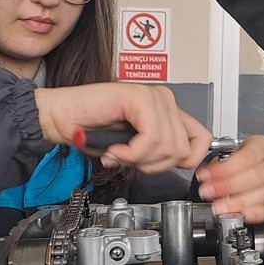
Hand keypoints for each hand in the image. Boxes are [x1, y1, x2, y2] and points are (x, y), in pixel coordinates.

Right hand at [35, 84, 211, 172]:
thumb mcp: (136, 150)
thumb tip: (183, 163)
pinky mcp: (140, 97)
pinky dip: (132, 153)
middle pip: (183, 149)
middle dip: (154, 165)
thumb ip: (160, 153)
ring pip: (168, 146)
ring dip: (140, 160)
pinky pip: (152, 138)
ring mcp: (154, 97)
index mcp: (167, 111)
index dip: (186, 162)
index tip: (160, 167)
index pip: (202, 139)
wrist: (61, 119)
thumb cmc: (92, 133)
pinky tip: (116, 151)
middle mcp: (164, 100)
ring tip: (120, 154)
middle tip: (129, 161)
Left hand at [195, 135, 263, 222]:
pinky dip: (254, 214)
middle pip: (257, 176)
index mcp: (263, 145)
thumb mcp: (231, 152)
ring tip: (219, 207)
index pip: (247, 157)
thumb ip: (220, 162)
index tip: (206, 177)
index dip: (225, 169)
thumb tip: (205, 176)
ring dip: (238, 202)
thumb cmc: (243, 158)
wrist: (257, 166)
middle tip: (210, 192)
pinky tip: (240, 214)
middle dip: (229, 186)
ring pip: (263, 193)